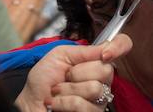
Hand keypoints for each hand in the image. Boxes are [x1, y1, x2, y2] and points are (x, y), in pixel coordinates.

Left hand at [16, 36, 132, 111]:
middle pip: (106, 70)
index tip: (106, 53)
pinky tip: (57, 104)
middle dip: (77, 73)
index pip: (121, 46)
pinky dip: (64, 103)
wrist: (31, 102)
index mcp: (95, 62)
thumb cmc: (43, 81)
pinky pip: (84, 106)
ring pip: (95, 89)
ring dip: (68, 89)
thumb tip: (106, 47)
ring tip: (58, 92)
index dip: (119, 46)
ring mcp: (100, 100)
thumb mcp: (59, 55)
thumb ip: (82, 50)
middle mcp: (102, 80)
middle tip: (65, 77)